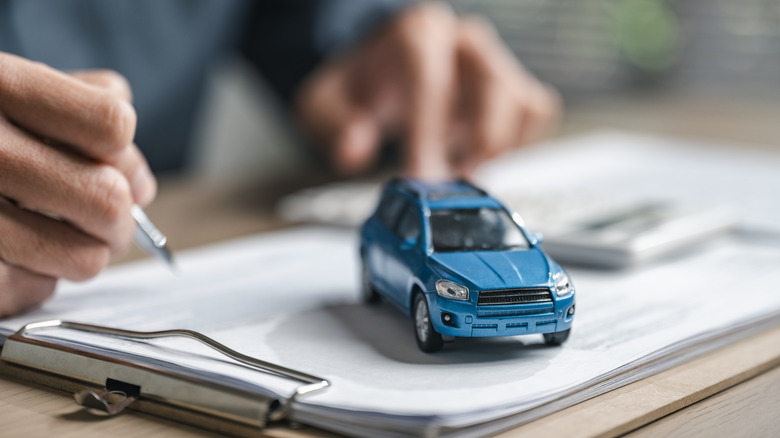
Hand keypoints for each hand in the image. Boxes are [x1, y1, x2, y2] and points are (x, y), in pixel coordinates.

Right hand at [0, 52, 155, 316]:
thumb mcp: (8, 86)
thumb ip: (84, 111)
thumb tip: (141, 184)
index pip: (111, 125)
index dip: (123, 152)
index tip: (114, 164)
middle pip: (106, 200)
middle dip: (119, 218)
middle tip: (106, 221)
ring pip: (84, 258)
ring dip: (87, 252)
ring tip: (66, 238)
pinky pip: (34, 289)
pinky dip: (40, 278)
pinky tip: (19, 255)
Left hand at [297, 2, 559, 178]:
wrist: (386, 70)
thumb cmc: (363, 86)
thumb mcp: (328, 102)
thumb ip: (336, 125)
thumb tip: (353, 152)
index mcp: (417, 35)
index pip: (430, 77)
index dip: (428, 132)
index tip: (423, 178)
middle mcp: (463, 42)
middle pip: (492, 85)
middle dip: (474, 144)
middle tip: (451, 184)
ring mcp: (494, 62)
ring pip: (521, 102)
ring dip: (497, 149)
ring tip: (463, 171)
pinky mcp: (513, 86)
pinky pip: (536, 112)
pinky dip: (517, 144)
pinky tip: (480, 157)